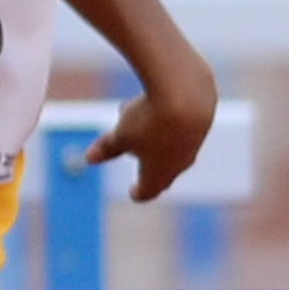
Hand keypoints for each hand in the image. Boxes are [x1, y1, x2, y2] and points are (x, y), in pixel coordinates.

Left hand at [81, 61, 217, 204]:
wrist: (187, 95)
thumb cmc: (148, 120)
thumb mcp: (120, 135)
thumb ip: (107, 148)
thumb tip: (90, 159)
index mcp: (158, 173)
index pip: (149, 190)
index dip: (141, 192)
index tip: (135, 194)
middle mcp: (179, 163)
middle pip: (165, 173)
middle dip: (153, 174)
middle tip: (150, 180)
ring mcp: (192, 144)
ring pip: (170, 147)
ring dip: (152, 139)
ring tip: (129, 121)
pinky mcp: (200, 122)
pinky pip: (178, 126)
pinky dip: (163, 120)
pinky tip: (149, 103)